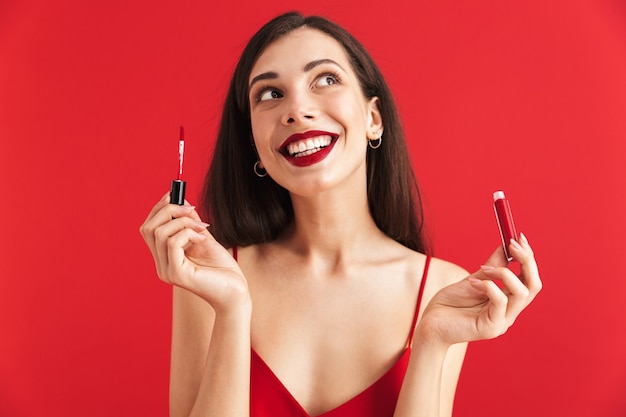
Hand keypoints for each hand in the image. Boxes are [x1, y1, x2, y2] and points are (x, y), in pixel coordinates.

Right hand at [139, 193, 249, 312]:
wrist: (235, 293)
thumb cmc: (222, 269)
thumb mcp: (204, 239)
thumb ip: (190, 223)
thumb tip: (182, 202)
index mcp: (164, 258)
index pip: (148, 228)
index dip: (159, 208)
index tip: (176, 195)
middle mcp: (161, 266)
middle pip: (148, 227)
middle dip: (169, 210)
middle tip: (192, 209)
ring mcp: (166, 271)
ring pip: (160, 232)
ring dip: (183, 221)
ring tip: (202, 227)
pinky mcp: (176, 274)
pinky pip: (173, 242)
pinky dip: (188, 233)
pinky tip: (203, 238)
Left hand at [418, 233, 541, 346]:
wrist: (429, 325)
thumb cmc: (448, 305)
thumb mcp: (472, 280)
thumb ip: (491, 268)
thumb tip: (505, 246)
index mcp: (507, 302)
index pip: (530, 279)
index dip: (528, 257)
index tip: (518, 236)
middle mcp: (509, 313)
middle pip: (534, 285)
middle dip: (527, 260)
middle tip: (512, 243)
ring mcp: (502, 322)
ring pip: (521, 292)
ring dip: (503, 273)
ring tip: (481, 269)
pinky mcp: (491, 328)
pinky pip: (501, 301)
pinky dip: (489, 285)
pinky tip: (472, 283)